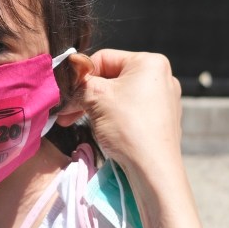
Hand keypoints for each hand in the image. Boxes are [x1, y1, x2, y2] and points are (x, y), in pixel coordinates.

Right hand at [77, 49, 181, 172]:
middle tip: (65, 110)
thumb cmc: (127, 127)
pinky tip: (96, 127)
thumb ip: (78, 83)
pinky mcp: (161, 119)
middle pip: (110, 77)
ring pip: (118, 95)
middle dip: (85, 94)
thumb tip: (65, 79)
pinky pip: (129, 109)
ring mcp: (163, 99)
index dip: (81, 75)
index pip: (104, 58)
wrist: (152, 169)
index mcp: (150, 62)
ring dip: (93, 106)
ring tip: (72, 120)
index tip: (67, 92)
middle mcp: (161, 77)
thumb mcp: (95, 98)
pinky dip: (110, 115)